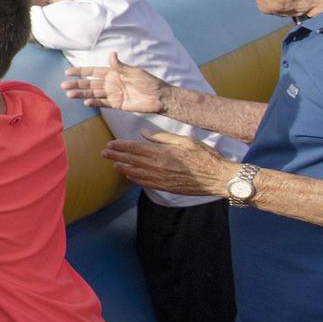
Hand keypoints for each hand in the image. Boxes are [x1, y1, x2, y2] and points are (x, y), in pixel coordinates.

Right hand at [63, 53, 167, 113]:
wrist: (160, 97)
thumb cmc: (149, 82)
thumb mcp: (134, 71)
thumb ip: (120, 66)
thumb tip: (111, 54)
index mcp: (113, 73)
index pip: (93, 71)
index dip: (81, 71)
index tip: (68, 72)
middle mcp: (110, 83)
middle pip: (90, 83)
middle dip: (77, 84)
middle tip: (63, 85)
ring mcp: (113, 94)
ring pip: (93, 94)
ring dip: (81, 94)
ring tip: (69, 94)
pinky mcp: (117, 105)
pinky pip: (102, 103)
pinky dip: (94, 103)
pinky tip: (85, 102)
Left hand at [102, 131, 234, 195]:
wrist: (218, 178)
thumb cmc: (205, 157)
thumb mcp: (185, 140)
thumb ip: (162, 137)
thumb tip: (144, 133)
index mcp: (162, 152)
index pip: (135, 148)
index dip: (120, 146)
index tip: (110, 144)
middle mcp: (158, 166)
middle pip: (132, 160)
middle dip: (116, 156)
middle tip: (104, 153)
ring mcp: (161, 178)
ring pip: (136, 172)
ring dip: (123, 167)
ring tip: (113, 164)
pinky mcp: (166, 188)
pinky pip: (146, 183)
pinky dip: (135, 179)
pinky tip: (129, 175)